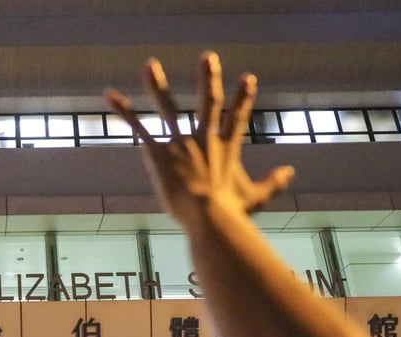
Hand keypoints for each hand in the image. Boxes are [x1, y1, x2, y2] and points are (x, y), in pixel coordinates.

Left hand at [106, 52, 293, 227]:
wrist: (210, 217)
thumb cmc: (232, 214)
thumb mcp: (256, 198)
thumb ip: (273, 183)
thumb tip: (291, 172)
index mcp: (225, 149)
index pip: (236, 117)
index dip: (243, 97)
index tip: (248, 78)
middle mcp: (203, 139)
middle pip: (207, 101)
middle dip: (207, 78)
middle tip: (207, 56)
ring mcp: (180, 143)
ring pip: (168, 106)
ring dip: (157, 84)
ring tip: (149, 64)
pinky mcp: (159, 153)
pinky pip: (140, 126)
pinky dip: (125, 111)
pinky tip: (110, 96)